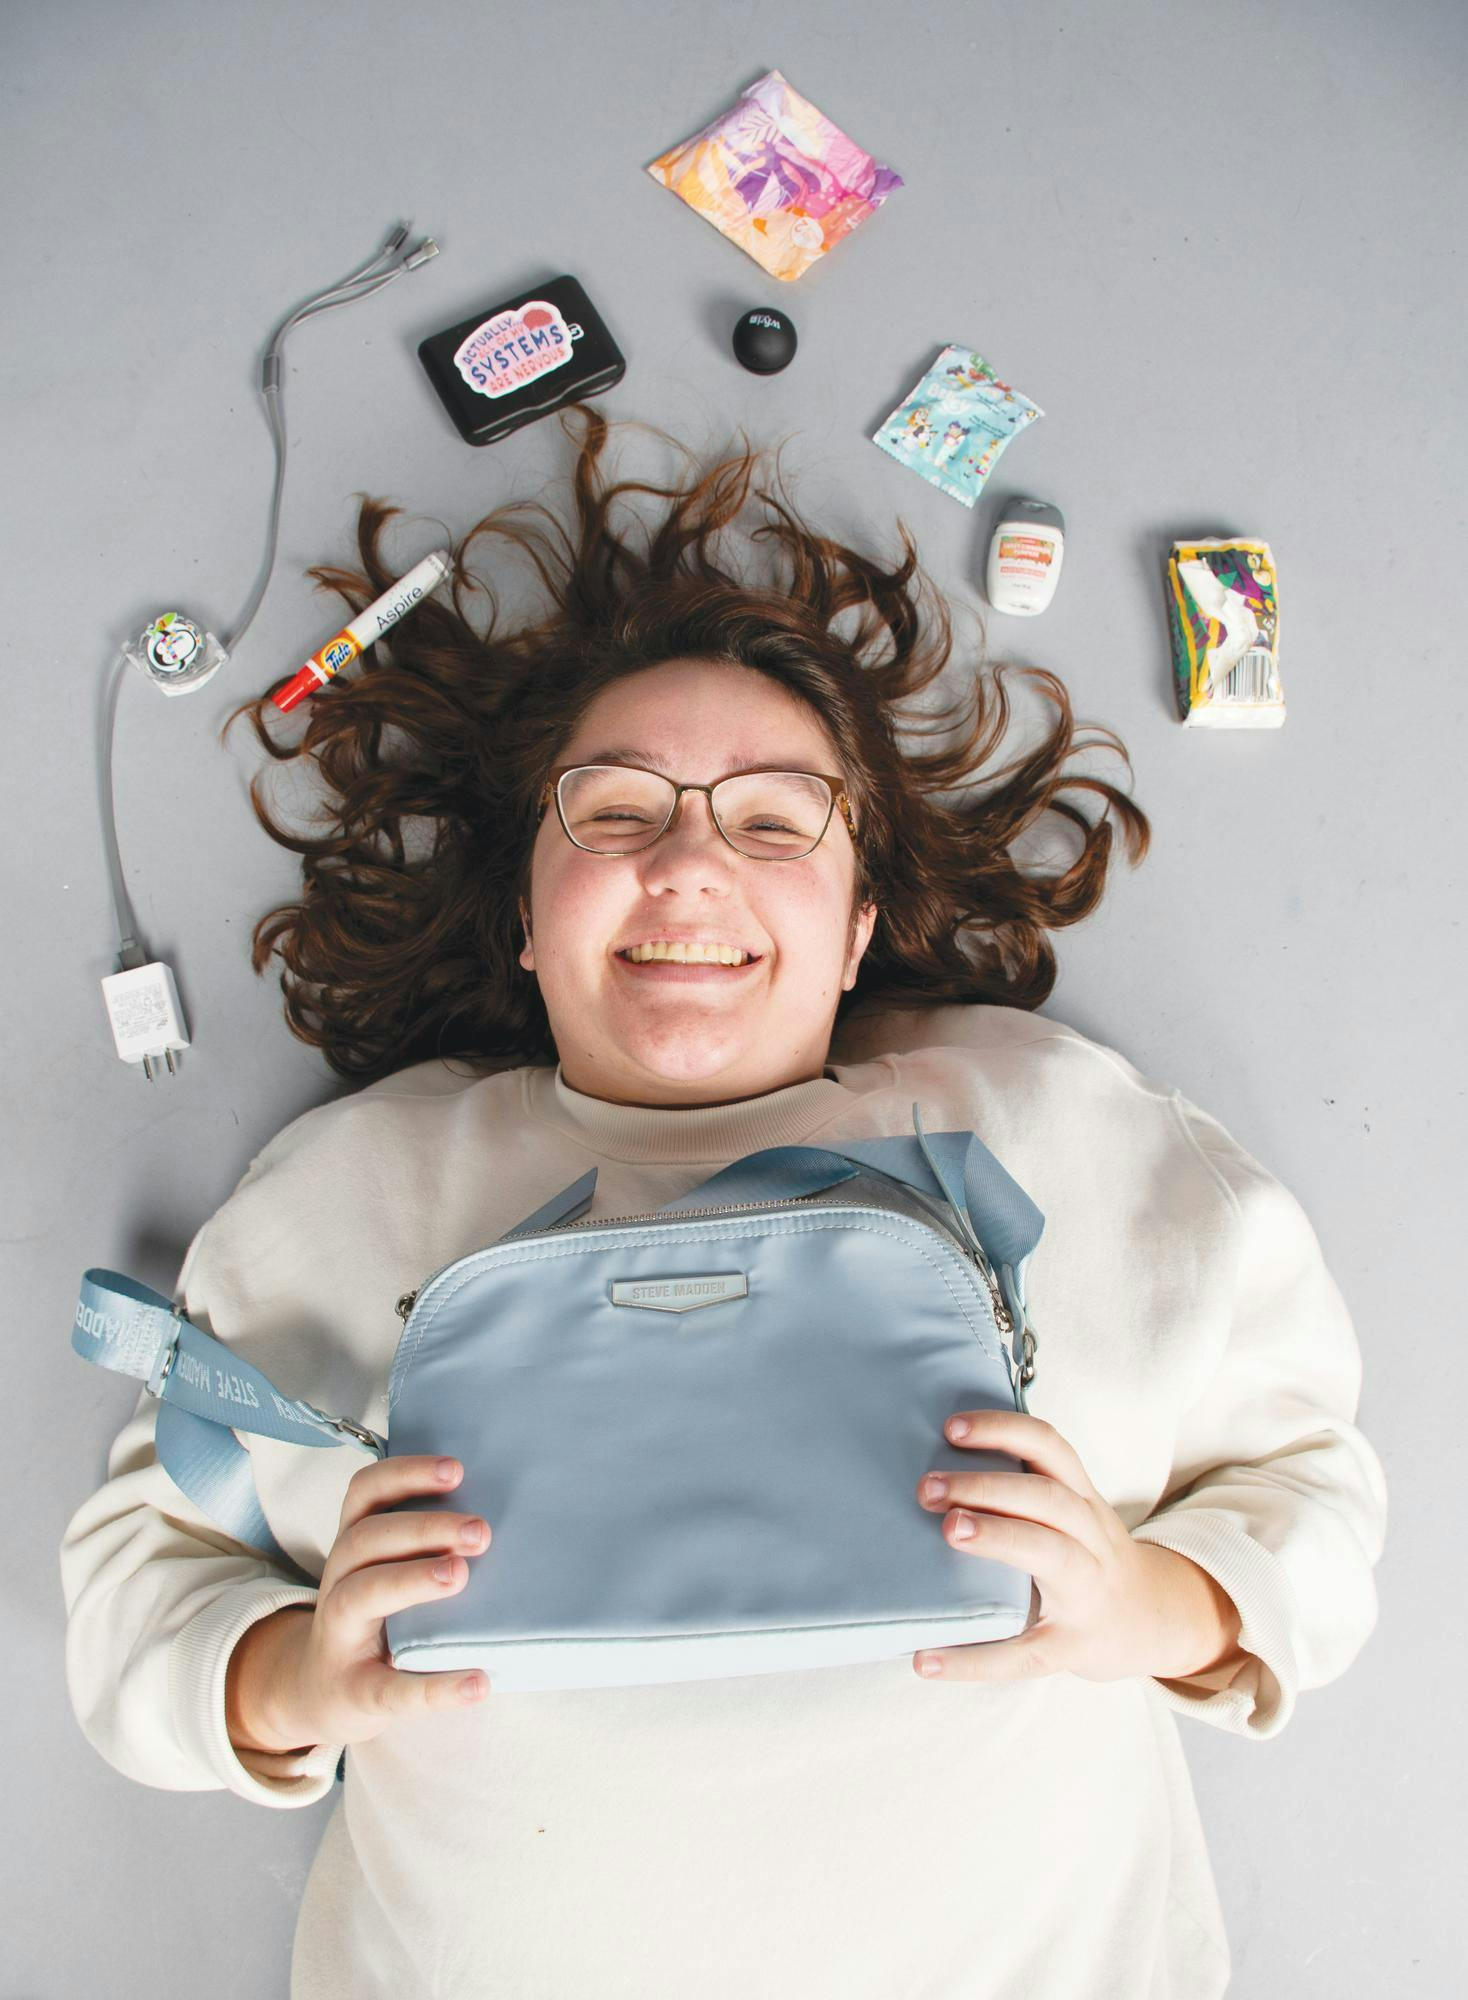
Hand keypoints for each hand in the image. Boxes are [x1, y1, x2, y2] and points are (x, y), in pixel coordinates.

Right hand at [226, 1456, 492, 1754]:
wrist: (319, 1693)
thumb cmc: (373, 1618)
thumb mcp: (385, 1570)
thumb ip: (424, 1543)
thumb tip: (503, 1519)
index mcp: (354, 1545)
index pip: (365, 1493)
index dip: (406, 1474)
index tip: (457, 1469)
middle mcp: (339, 1581)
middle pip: (367, 1539)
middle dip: (423, 1528)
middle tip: (479, 1532)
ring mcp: (340, 1636)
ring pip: (361, 1594)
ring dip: (412, 1579)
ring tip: (460, 1576)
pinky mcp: (355, 1691)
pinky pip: (390, 1689)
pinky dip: (435, 1688)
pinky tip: (477, 1683)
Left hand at [911, 1410, 1241, 1684]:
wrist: (1152, 1620)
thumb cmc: (1087, 1556)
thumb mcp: (1072, 1512)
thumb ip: (1023, 1488)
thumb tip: (935, 1465)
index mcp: (1080, 1498)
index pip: (1048, 1448)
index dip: (1003, 1430)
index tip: (951, 1427)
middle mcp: (1090, 1536)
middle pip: (1047, 1498)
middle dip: (988, 1486)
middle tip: (928, 1488)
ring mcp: (1087, 1591)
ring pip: (1051, 1553)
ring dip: (999, 1537)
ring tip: (948, 1530)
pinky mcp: (1074, 1645)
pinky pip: (1026, 1652)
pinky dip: (974, 1658)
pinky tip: (926, 1660)